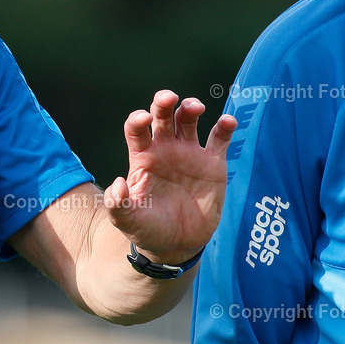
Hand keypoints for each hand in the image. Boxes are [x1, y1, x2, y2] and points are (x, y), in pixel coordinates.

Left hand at [103, 90, 235, 263]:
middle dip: (164, 102)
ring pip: (189, 120)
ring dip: (191, 107)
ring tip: (195, 108)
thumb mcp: (127, 220)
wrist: (177, 246)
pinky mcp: (212, 164)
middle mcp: (165, 149)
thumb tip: (117, 183)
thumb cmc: (148, 229)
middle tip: (169, 97)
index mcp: (142, 157)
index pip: (136, 129)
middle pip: (163, 115)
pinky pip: (219, 139)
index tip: (144, 118)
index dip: (138, 119)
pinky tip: (227, 122)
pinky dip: (225, 127)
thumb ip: (117, 204)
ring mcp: (189, 153)